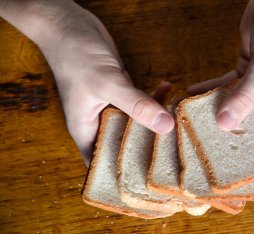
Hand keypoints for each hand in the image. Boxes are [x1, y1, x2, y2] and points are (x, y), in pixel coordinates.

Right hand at [0, 1, 174, 165]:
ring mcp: (111, 108)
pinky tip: (168, 90)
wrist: (69, 24)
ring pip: (136, 124)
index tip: (150, 183)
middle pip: (125, 146)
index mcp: (87, 132)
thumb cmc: (75, 56)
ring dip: (155, 122)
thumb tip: (166, 126)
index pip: (104, 166)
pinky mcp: (120, 92)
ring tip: (179, 123)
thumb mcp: (107, 83)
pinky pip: (140, 102)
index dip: (124, 177)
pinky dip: (153, 99)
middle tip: (176, 154)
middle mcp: (99, 124)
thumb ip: (136, 105)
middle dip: (148, 149)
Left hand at [188, 0, 253, 151]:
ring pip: (239, 108)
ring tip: (195, 125)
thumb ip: (247, 94)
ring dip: (218, 114)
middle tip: (215, 152)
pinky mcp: (245, 72)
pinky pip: (226, 86)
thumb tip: (225, 124)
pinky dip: (211, 90)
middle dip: (240, 139)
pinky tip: (192, 94)